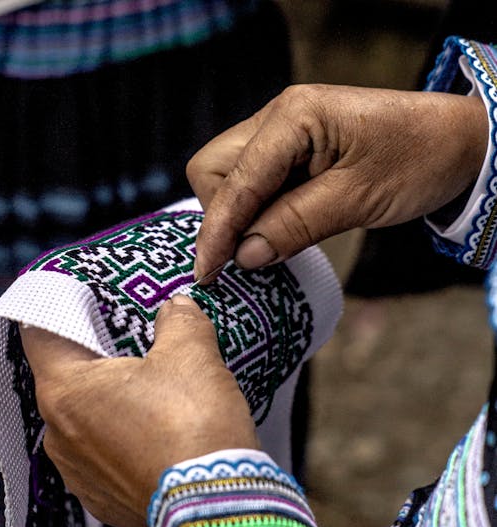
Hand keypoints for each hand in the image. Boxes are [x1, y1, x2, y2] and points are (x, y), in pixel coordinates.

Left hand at [20, 295, 258, 526]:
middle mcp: (62, 434)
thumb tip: (178, 309)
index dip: (60, 312)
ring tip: (151, 393)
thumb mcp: (191, 353)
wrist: (218, 501)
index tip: (82, 305)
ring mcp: (80, 471)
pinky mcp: (103, 496)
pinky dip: (121, 436)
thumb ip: (179, 320)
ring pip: (84, 418)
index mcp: (69, 390)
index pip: (40, 334)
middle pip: (65, 378)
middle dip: (96, 358)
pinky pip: (101, 453)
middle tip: (131, 345)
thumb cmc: (195, 428)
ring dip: (110, 401)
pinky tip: (155, 430)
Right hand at [187, 84, 486, 281]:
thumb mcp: (357, 199)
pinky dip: (257, 212)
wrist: (455, 142)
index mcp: (293, 117)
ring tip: (272, 242)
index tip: (208, 273)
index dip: (218, 231)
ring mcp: (282, 133)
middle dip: (222, 215)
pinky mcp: (291, 152)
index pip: (234, 181)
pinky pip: (255, 183)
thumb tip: (244, 257)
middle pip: (214, 170)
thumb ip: (295, 224)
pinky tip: (277, 231)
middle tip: (252, 251)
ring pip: (229, 178)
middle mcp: (278, 118)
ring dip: (240, 216)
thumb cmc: (417, 160)